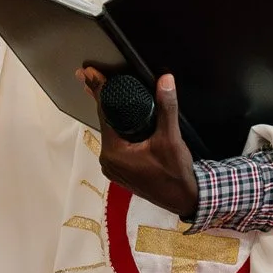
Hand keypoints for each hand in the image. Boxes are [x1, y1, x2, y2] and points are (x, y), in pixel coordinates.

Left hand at [79, 66, 198, 221]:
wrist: (184, 199)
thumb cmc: (176, 172)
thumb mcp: (171, 139)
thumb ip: (166, 108)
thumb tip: (165, 80)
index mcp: (114, 152)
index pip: (104, 114)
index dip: (98, 90)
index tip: (88, 73)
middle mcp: (108, 161)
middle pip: (104, 122)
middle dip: (101, 100)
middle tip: (91, 77)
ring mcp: (113, 169)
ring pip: (110, 133)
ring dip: (110, 114)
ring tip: (105, 92)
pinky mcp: (121, 172)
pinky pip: (115, 144)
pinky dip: (117, 129)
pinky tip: (119, 118)